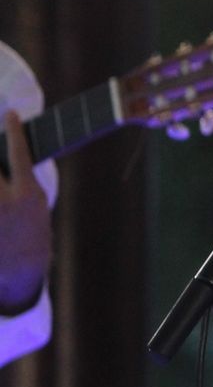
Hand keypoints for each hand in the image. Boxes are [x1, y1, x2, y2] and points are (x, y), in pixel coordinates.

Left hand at [0, 110, 50, 314]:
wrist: (20, 272)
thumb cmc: (31, 235)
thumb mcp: (35, 205)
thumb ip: (17, 181)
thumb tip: (2, 159)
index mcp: (28, 194)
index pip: (19, 152)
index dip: (15, 130)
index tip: (11, 114)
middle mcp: (3, 200)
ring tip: (0, 185)